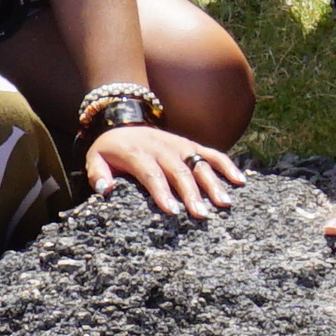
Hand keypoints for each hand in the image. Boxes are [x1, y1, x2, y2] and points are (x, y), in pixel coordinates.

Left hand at [85, 119, 237, 219]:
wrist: (125, 120)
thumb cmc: (111, 148)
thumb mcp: (95, 157)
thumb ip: (97, 174)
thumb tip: (104, 190)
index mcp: (139, 153)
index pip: (152, 174)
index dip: (162, 192)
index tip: (172, 211)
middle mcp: (163, 148)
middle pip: (180, 172)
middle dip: (192, 194)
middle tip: (202, 215)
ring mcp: (180, 146)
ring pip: (200, 164)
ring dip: (213, 184)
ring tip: (224, 204)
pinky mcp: (191, 145)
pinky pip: (212, 154)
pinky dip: (227, 166)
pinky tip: (240, 181)